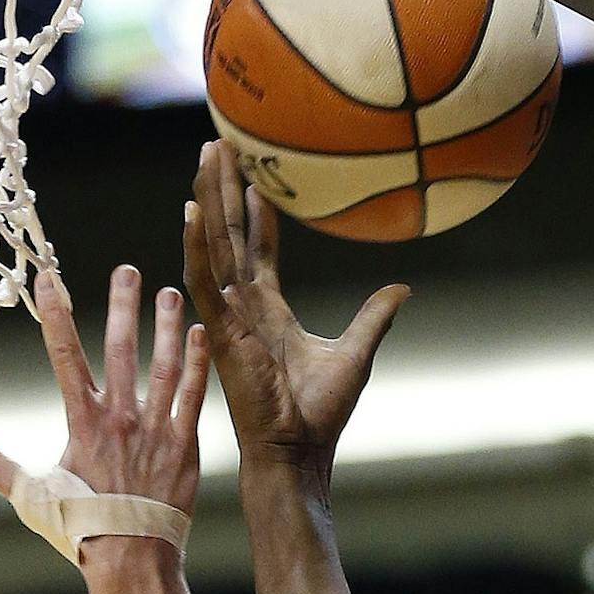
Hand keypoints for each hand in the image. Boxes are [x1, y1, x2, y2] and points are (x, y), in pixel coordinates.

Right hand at [0, 265, 208, 548]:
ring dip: (165, 327)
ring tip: (169, 293)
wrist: (130, 559)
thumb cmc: (79, 529)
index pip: (63, 355)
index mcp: (82, 422)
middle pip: (119, 349)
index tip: (49, 277)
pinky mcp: (184, 446)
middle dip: (121, 306)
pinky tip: (201, 335)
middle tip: (127, 271)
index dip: (55, 313)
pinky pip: (193, 397)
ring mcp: (155, 429)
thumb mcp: (30, 496)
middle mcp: (119, 417)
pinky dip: (197, 365)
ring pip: (162, 365)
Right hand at [184, 140, 406, 472]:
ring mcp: (229, 317)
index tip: (254, 176)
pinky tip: (192, 210)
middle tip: (219, 142)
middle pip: (230, 235)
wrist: (298, 451)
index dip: (255, 214)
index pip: (256, 251)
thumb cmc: (319, 414)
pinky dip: (196, 246)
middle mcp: (243, 308)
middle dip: (224, 188)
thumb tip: (401, 288)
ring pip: (213, 245)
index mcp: (269, 312)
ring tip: (208, 155)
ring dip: (209, 199)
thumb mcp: (356, 353)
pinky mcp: (223, 331)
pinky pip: (204, 281)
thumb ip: (374, 317)